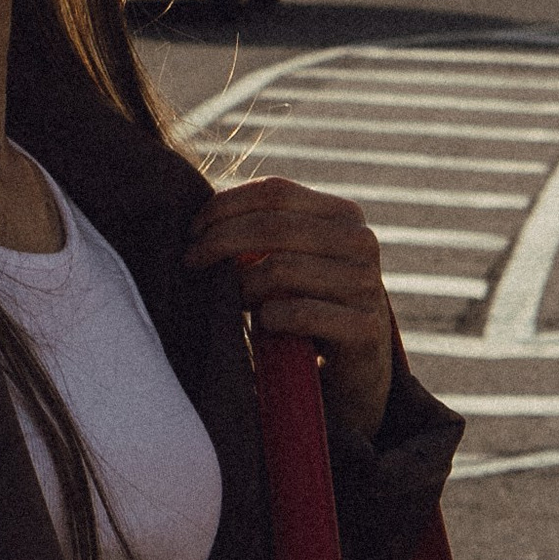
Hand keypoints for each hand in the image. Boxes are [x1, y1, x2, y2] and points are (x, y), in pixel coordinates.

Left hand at [185, 175, 392, 441]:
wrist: (354, 368)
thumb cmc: (308, 305)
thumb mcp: (291, 259)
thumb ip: (261, 233)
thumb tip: (201, 220)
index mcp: (342, 214)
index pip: (275, 191)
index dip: (226, 206)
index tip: (191, 231)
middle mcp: (361, 240)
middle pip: (273, 226)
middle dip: (220, 242)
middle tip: (190, 263)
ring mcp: (367, 284)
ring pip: (281, 269)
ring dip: (242, 286)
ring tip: (228, 302)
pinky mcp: (366, 327)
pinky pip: (300, 312)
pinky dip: (270, 317)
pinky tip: (263, 324)